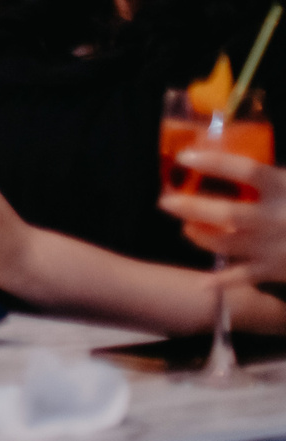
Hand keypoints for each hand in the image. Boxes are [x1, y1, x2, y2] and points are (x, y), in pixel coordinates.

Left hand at [164, 152, 285, 282]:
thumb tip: (247, 158)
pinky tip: (202, 283)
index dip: (214, 163)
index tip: (186, 157)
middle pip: (227, 212)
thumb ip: (273, 175)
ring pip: (226, 243)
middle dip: (192, 207)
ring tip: (186, 230)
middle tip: (165, 201)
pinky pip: (243, 277)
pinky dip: (221, 282)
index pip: (246, 170)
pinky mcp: (276, 270)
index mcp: (285, 188)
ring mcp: (275, 246)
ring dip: (200, 236)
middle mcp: (277, 218)